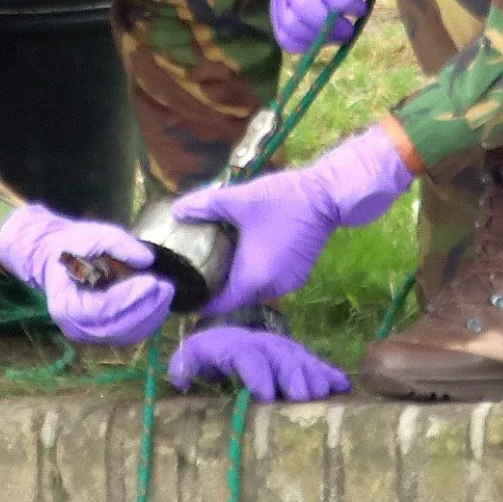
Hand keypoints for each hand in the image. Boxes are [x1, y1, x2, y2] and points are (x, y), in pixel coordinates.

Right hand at [0, 204, 171, 349]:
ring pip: (126, 334)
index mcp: (64, 304)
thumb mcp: (93, 235)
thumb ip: (118, 244)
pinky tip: (159, 302)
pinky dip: (148, 320)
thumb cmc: (75, 247)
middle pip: (116, 327)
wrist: (59, 260)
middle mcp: (74, 327)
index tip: (152, 281)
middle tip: (166, 287)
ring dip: (151, 316)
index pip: (100, 309)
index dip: (128, 297)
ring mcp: (89, 334)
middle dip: (146, 308)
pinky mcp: (103, 334)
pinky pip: (129, 334)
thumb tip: (147, 259)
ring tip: (166, 293)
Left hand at [168, 323, 349, 402]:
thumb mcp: (190, 357)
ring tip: (323, 396)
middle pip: (281, 357)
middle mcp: (262, 343)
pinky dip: (329, 374)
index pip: (247, 355)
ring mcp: (283, 348)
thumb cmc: (205, 356)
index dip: (257, 373)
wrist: (224, 339)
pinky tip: (342, 387)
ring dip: (313, 376)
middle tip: (302, 398)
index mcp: (234, 345)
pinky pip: (316, 363)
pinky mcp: (297, 356)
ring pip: (301, 359)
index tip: (265, 396)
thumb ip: (184, 365)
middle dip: (292, 376)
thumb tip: (180, 376)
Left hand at [170, 125, 416, 317]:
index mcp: (254, 278)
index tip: (186, 298)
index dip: (202, 304)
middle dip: (220, 292)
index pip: (221, 305)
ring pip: (256, 291)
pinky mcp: (300, 274)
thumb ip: (205, 206)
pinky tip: (247, 257)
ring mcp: (290, 283)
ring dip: (240, 283)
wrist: (326, 196)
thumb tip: (176, 210)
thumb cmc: (282, 200)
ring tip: (219, 266)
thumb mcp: (238, 199)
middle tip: (198, 276)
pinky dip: (257, 276)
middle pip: (238, 299)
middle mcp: (273, 288)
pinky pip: (271, 283)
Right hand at [270, 0, 373, 57]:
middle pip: (302, 6)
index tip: (361, 8)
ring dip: (318, 38)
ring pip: (290, 26)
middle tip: (350, 29)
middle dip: (329, 24)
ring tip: (339, 35)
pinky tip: (325, 39)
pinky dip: (306, 46)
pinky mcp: (276, 19)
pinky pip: (285, 40)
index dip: (345, 0)